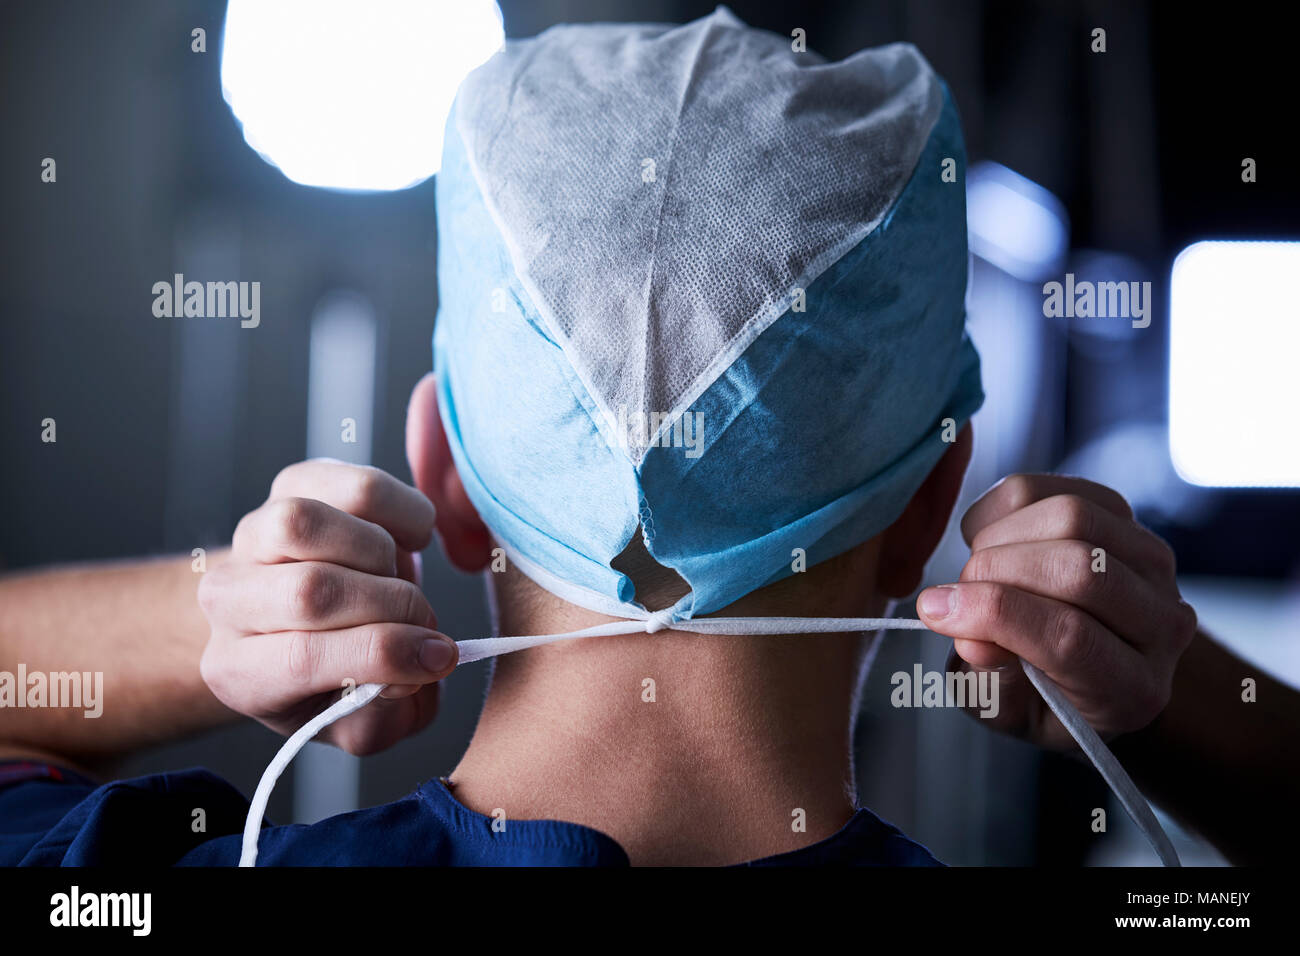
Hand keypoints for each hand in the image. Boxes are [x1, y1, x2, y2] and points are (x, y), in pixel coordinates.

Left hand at [198, 460, 456, 754]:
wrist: (303, 620)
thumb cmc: (336, 676)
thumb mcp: (362, 723)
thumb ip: (388, 712)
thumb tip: (417, 663)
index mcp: (237, 670)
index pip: (302, 659)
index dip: (384, 656)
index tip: (439, 658)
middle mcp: (229, 599)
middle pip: (310, 590)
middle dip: (394, 607)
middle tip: (426, 623)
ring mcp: (254, 535)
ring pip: (309, 523)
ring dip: (381, 555)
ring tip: (399, 580)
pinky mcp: (291, 486)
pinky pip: (351, 485)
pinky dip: (402, 509)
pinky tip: (410, 540)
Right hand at [915, 474, 1197, 750]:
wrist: (1092, 668)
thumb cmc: (1042, 696)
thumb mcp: (1006, 711)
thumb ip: (990, 684)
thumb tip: (971, 637)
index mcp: (1132, 688)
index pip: (1070, 637)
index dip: (995, 614)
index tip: (934, 609)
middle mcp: (1161, 623)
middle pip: (1077, 567)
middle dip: (994, 570)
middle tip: (956, 592)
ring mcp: (1152, 563)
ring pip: (1071, 516)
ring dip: (1000, 536)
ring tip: (979, 570)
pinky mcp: (1128, 518)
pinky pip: (1058, 488)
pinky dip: (1004, 508)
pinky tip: (992, 540)